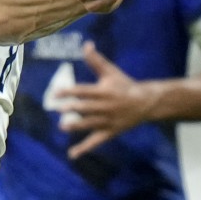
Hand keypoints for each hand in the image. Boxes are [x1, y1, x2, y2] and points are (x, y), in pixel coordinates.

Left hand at [57, 41, 153, 158]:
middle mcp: (105, 107)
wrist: (145, 103)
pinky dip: (84, 149)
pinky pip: (95, 142)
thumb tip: (86, 44)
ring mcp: (108, 121)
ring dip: (76, 126)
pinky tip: (72, 154)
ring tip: (62, 126)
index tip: (55, 93)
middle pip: (86, 108)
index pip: (84, 91)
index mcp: (104, 91)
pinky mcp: (109, 133)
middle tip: (57, 109)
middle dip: (72, 109)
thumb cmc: (124, 85)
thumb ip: (96, 60)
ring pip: (90, 125)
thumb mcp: (111, 71)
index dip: (69, 91)